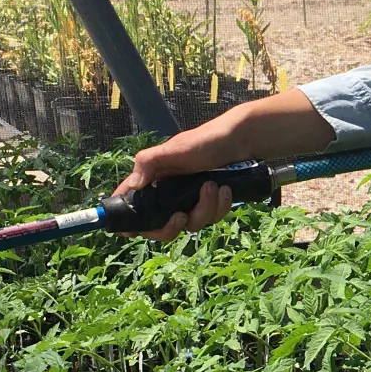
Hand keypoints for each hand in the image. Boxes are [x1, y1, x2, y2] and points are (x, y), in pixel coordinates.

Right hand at [114, 89, 335, 240]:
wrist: (242, 140)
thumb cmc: (206, 140)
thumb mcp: (176, 149)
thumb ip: (150, 163)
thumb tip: (134, 185)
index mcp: (154, 178)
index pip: (132, 202)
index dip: (128, 220)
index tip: (130, 231)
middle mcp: (169, 193)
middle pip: (159, 227)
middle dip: (171, 227)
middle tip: (181, 217)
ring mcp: (190, 200)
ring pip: (191, 224)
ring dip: (204, 209)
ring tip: (213, 187)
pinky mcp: (210, 203)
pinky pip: (211, 218)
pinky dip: (219, 207)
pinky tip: (225, 191)